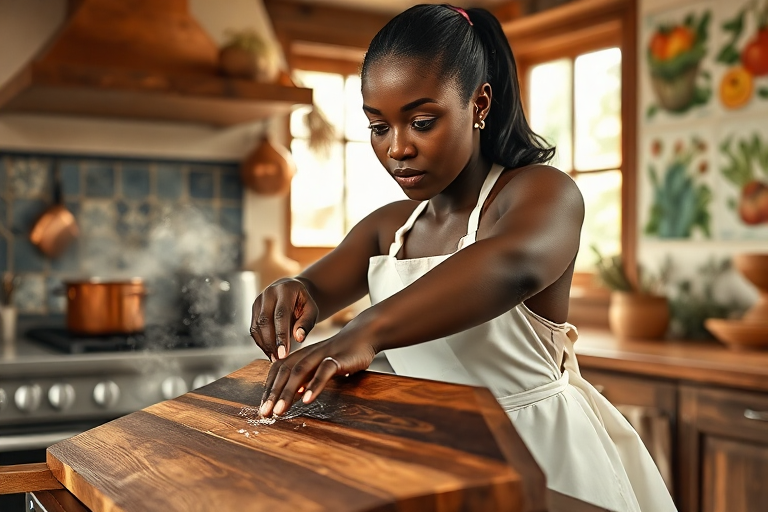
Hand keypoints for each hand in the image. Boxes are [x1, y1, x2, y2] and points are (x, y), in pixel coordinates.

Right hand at [250, 278, 318, 361]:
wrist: (293, 291)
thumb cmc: (304, 303)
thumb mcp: (311, 310)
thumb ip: (307, 323)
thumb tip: (299, 338)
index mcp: (285, 290)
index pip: (280, 314)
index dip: (281, 335)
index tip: (284, 354)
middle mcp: (268, 293)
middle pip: (265, 320)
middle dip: (271, 342)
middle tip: (278, 359)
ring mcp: (258, 301)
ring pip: (257, 326)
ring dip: (265, 344)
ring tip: (275, 358)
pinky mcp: (254, 310)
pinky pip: (253, 329)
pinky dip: (261, 342)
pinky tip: (269, 352)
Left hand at [258, 325, 375, 416]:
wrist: (364, 335)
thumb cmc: (341, 353)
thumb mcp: (321, 365)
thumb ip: (307, 378)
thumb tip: (294, 395)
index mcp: (301, 355)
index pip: (278, 371)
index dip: (269, 388)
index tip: (263, 407)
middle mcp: (307, 354)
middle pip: (285, 372)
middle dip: (273, 393)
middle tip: (265, 413)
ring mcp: (322, 355)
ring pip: (300, 372)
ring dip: (288, 392)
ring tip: (280, 411)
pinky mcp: (338, 358)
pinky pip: (324, 371)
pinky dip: (314, 385)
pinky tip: (307, 400)